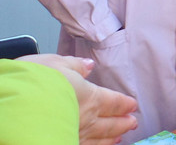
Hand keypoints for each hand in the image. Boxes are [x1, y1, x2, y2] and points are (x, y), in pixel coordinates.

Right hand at [18, 54, 137, 144]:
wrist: (17, 106)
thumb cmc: (34, 83)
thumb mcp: (56, 63)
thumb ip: (75, 65)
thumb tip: (88, 65)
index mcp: (89, 97)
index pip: (113, 102)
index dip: (124, 104)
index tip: (132, 105)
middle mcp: (85, 118)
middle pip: (109, 122)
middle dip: (122, 122)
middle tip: (132, 122)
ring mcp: (74, 134)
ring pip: (98, 139)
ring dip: (110, 138)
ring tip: (119, 137)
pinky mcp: (62, 142)